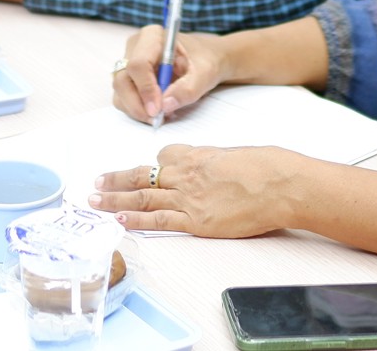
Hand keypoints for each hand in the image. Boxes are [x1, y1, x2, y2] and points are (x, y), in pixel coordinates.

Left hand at [89, 145, 303, 235]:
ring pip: (143, 197)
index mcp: (197, 155)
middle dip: (116, 179)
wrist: (281, 184)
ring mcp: (189, 199)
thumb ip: (213, 162)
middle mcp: (187, 174)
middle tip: (96, 182)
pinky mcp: (197, 222)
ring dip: (115, 199)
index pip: (164, 156)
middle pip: (143, 176)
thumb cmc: (267, 166)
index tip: (144, 169)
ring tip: (95, 200)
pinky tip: (120, 220)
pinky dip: (136, 220)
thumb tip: (209, 170)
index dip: (154, 164)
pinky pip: (159, 220)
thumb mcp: (234, 154)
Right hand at [112, 26, 229, 122]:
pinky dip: (137, 110)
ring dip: (137, 109)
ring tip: (161, 116)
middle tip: (157, 119)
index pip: (139, 63)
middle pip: (123, 79)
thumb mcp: (206, 73)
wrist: (205, 60)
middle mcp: (135, 47)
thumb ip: (188, 89)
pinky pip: (123, 98)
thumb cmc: (205, 60)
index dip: (146, 88)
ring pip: (120, 91)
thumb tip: (165, 105)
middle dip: (138, 104)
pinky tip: (157, 111)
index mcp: (153, 36)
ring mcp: (128, 62)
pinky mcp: (128, 78)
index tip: (158, 108)